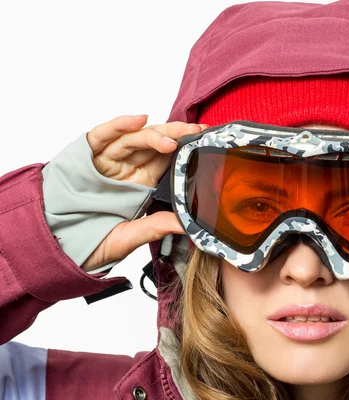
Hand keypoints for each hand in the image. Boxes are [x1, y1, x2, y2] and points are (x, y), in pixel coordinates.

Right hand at [81, 115, 205, 271]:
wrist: (60, 244)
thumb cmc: (93, 239)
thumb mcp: (130, 237)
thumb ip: (155, 227)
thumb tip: (187, 225)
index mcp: (141, 182)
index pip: (166, 159)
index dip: (185, 149)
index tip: (204, 142)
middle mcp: (126, 167)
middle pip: (154, 144)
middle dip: (176, 135)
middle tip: (197, 130)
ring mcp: (107, 160)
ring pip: (133, 139)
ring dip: (154, 135)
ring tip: (173, 138)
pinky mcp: (86, 156)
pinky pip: (102, 136)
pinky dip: (119, 126)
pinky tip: (137, 120)